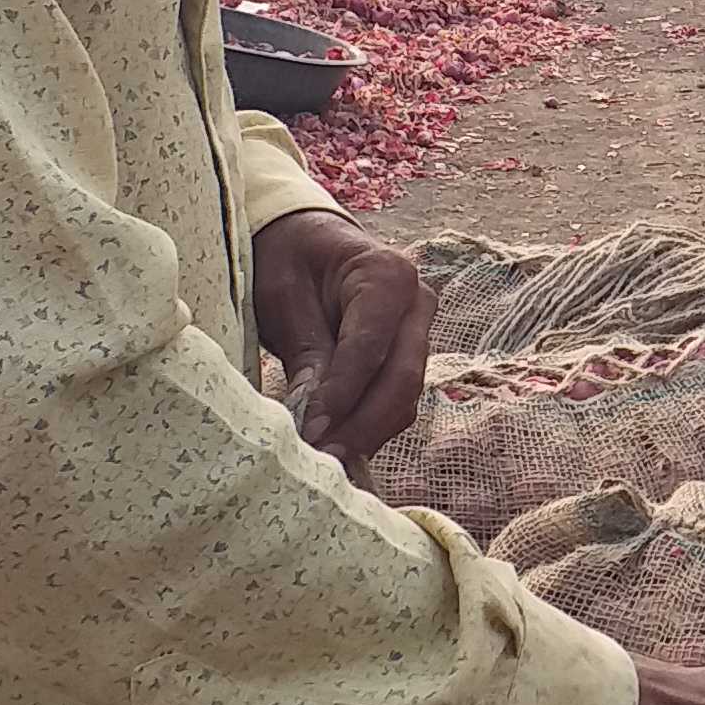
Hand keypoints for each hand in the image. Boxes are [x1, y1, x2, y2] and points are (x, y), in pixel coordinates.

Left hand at [256, 209, 435, 463]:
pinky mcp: (409, 358)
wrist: (304, 242)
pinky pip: (396, 401)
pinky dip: (368, 428)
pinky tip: (338, 449)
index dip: (342, 395)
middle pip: (402, 380)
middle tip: (323, 461)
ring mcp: (420, 332)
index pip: (370, 347)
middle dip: (362, 427)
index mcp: (388, 274)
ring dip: (366, 434)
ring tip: (325, 463)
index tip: (311, 430)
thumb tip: (311, 417)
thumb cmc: (290, 261)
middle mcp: (418, 303)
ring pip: (404, 398)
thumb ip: (306, 354)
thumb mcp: (284, 299)